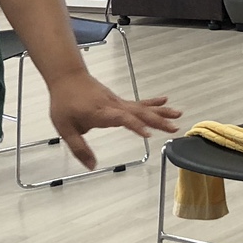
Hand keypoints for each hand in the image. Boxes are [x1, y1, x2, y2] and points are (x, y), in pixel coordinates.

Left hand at [46, 69, 181, 169]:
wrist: (66, 76)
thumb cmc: (64, 101)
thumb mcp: (64, 128)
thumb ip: (79, 148)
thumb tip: (92, 166)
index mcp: (100, 113)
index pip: (121, 118)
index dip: (135, 126)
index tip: (148, 134)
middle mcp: (112, 106)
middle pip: (138, 113)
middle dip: (157, 121)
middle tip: (174, 128)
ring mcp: (117, 102)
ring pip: (142, 107)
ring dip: (160, 112)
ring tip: (178, 115)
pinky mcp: (118, 100)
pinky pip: (138, 103)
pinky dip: (152, 103)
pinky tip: (165, 101)